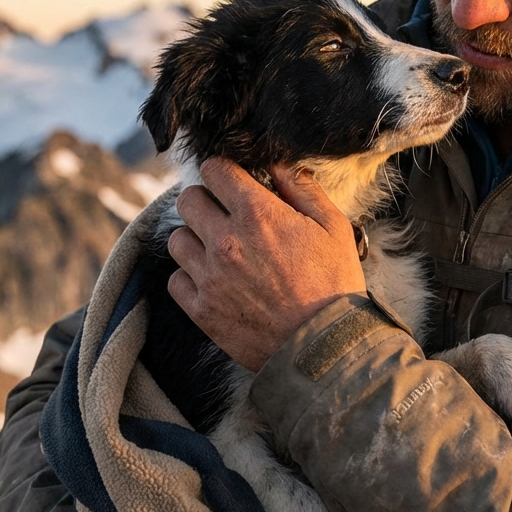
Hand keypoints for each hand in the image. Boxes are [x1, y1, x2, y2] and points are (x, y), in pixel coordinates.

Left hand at [167, 159, 367, 370]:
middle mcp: (225, 240)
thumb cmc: (335, 285)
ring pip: (177, 239)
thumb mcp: (333, 227)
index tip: (232, 181)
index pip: (215, 169)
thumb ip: (303, 189)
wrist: (324, 348)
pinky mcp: (202, 310)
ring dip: (194, 238)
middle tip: (223, 213)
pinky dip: (190, 277)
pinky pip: (176, 280)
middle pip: (187, 199)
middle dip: (204, 199)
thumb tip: (279, 164)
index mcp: (258, 214)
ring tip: (217, 249)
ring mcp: (209, 276)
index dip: (224, 171)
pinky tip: (213, 280)